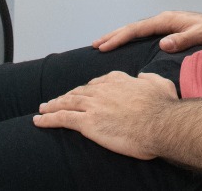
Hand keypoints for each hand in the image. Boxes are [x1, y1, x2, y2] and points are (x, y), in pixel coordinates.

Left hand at [34, 71, 176, 158]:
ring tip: (42, 109)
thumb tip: (142, 76)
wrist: (160, 124)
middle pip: (78, 92)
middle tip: (55, 100)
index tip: (83, 91)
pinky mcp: (87, 122)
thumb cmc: (163, 107)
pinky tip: (38, 121)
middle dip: (66, 96)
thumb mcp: (160, 84)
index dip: (88, 88)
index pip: (98, 82)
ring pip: (67, 102)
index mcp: (119, 81)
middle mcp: (103, 90)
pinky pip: (62, 119)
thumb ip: (149, 78)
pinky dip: (47, 119)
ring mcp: (93, 105)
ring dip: (52, 105)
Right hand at [93, 9, 201, 53]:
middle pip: (132, 27)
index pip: (137, 29)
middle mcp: (163, 20)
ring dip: (120, 36)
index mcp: (166, 20)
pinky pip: (143, 34)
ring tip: (104, 44)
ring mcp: (164, 25)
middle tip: (95, 44)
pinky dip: (131, 38)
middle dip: (113, 35)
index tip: (104, 46)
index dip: (119, 37)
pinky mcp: (167, 30)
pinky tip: (126, 44)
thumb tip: (163, 44)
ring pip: (136, 30)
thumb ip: (183, 39)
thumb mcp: (200, 35)